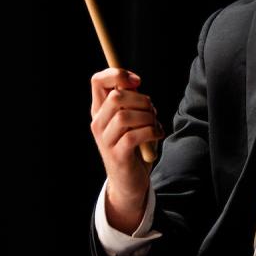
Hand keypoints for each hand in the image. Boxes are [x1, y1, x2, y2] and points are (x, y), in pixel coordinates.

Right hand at [90, 68, 162, 232]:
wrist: (129, 181)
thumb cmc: (133, 145)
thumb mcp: (131, 120)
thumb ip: (131, 101)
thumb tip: (135, 82)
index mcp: (100, 111)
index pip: (97, 81)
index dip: (118, 74)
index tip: (137, 81)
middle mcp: (98, 123)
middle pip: (115, 96)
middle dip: (141, 99)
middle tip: (152, 110)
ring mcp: (105, 140)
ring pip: (124, 116)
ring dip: (147, 117)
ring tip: (155, 124)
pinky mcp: (117, 155)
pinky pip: (134, 135)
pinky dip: (151, 131)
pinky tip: (158, 134)